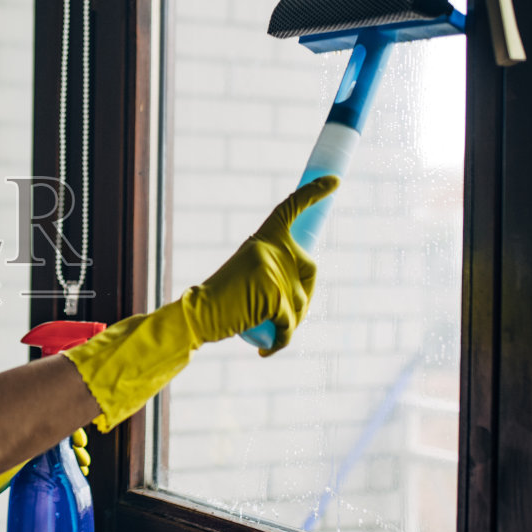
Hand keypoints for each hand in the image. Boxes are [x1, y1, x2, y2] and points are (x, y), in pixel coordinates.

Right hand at [61, 177, 337, 430]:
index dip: (313, 193)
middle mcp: (270, 247)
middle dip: (307, 296)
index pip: (291, 208)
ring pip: (302, 302)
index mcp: (262, 237)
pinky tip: (267, 350)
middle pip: (311, 269)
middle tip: (289, 317)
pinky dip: (282, 340)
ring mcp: (273, 269)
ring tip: (270, 334)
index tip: (334, 180)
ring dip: (291, 325)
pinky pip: (291, 322)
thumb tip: (306, 292)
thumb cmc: (222, 300)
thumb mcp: (249, 276)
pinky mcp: (274, 294)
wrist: (196, 315)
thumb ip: (274, 272)